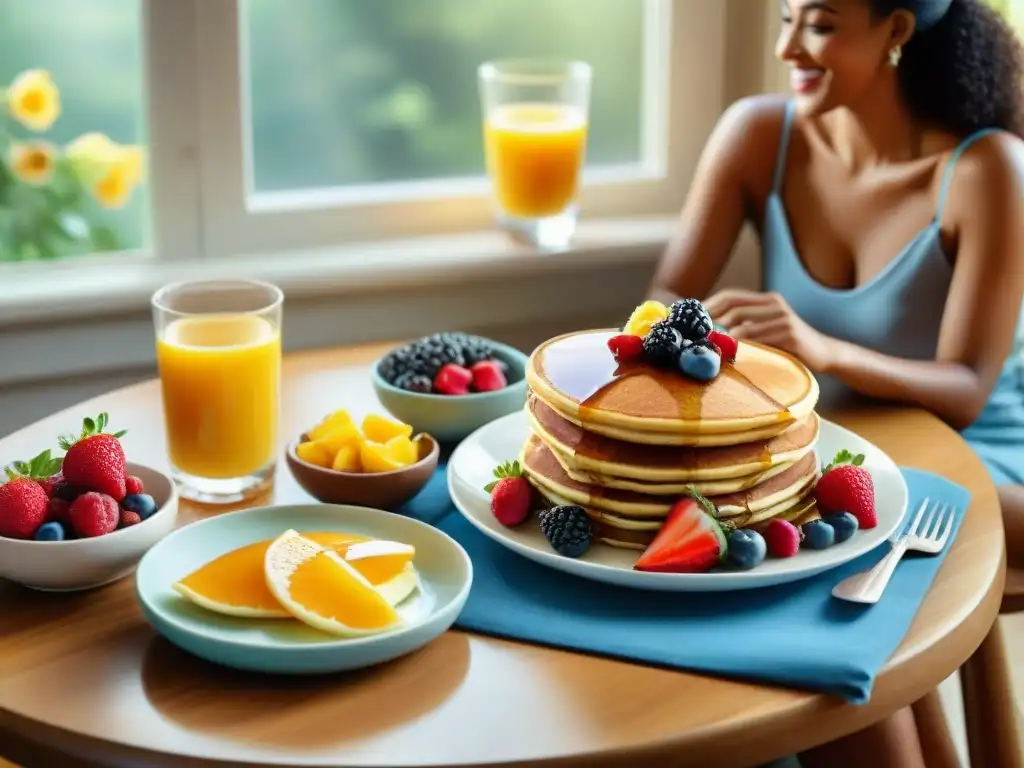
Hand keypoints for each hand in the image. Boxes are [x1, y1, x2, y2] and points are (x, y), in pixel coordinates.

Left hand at [704, 289, 835, 371]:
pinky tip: (730, 354)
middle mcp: (775, 304)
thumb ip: (746, 324)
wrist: (824, 352)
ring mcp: (783, 318)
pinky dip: (741, 346)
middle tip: (695, 334)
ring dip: (723, 337)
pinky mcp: (790, 334)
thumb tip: (712, 329)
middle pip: (733, 307)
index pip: (731, 296)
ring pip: (743, 324)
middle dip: (711, 320)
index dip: (709, 305)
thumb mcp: (767, 328)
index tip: (692, 319)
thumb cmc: (789, 344)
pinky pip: (759, 339)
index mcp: (767, 300)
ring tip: (709, 347)